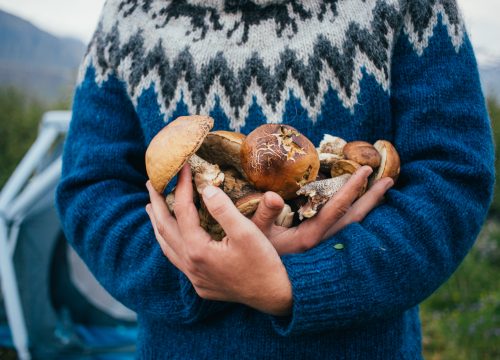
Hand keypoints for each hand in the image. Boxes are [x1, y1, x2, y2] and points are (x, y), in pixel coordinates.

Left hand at [146, 165, 291, 315]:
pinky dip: (169, 241)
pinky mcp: (200, 284)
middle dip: (157, 203)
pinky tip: (172, 236)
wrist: (274, 296)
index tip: (183, 167)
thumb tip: (205, 188)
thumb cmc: (264, 263)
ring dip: (158, 224)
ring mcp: (193, 276)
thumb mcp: (247, 232)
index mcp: (198, 250)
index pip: (183, 210)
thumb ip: (224, 209)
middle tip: (151, 182)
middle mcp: (190, 264)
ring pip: (166, 246)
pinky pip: (176, 258)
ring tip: (151, 207)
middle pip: (164, 227)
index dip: (181, 186)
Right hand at [251, 167, 393, 253]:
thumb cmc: (254, 256)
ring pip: (354, 228)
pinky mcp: (323, 252)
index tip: (366, 170)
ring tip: (382, 194)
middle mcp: (322, 244)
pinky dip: (359, 221)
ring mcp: (324, 249)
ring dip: (369, 209)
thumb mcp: (253, 234)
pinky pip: (347, 234)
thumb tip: (273, 195)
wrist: (263, 286)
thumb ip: (264, 214)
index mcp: (309, 237)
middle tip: (389, 179)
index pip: (336, 208)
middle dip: (372, 198)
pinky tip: (363, 213)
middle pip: (354, 219)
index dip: (352, 188)